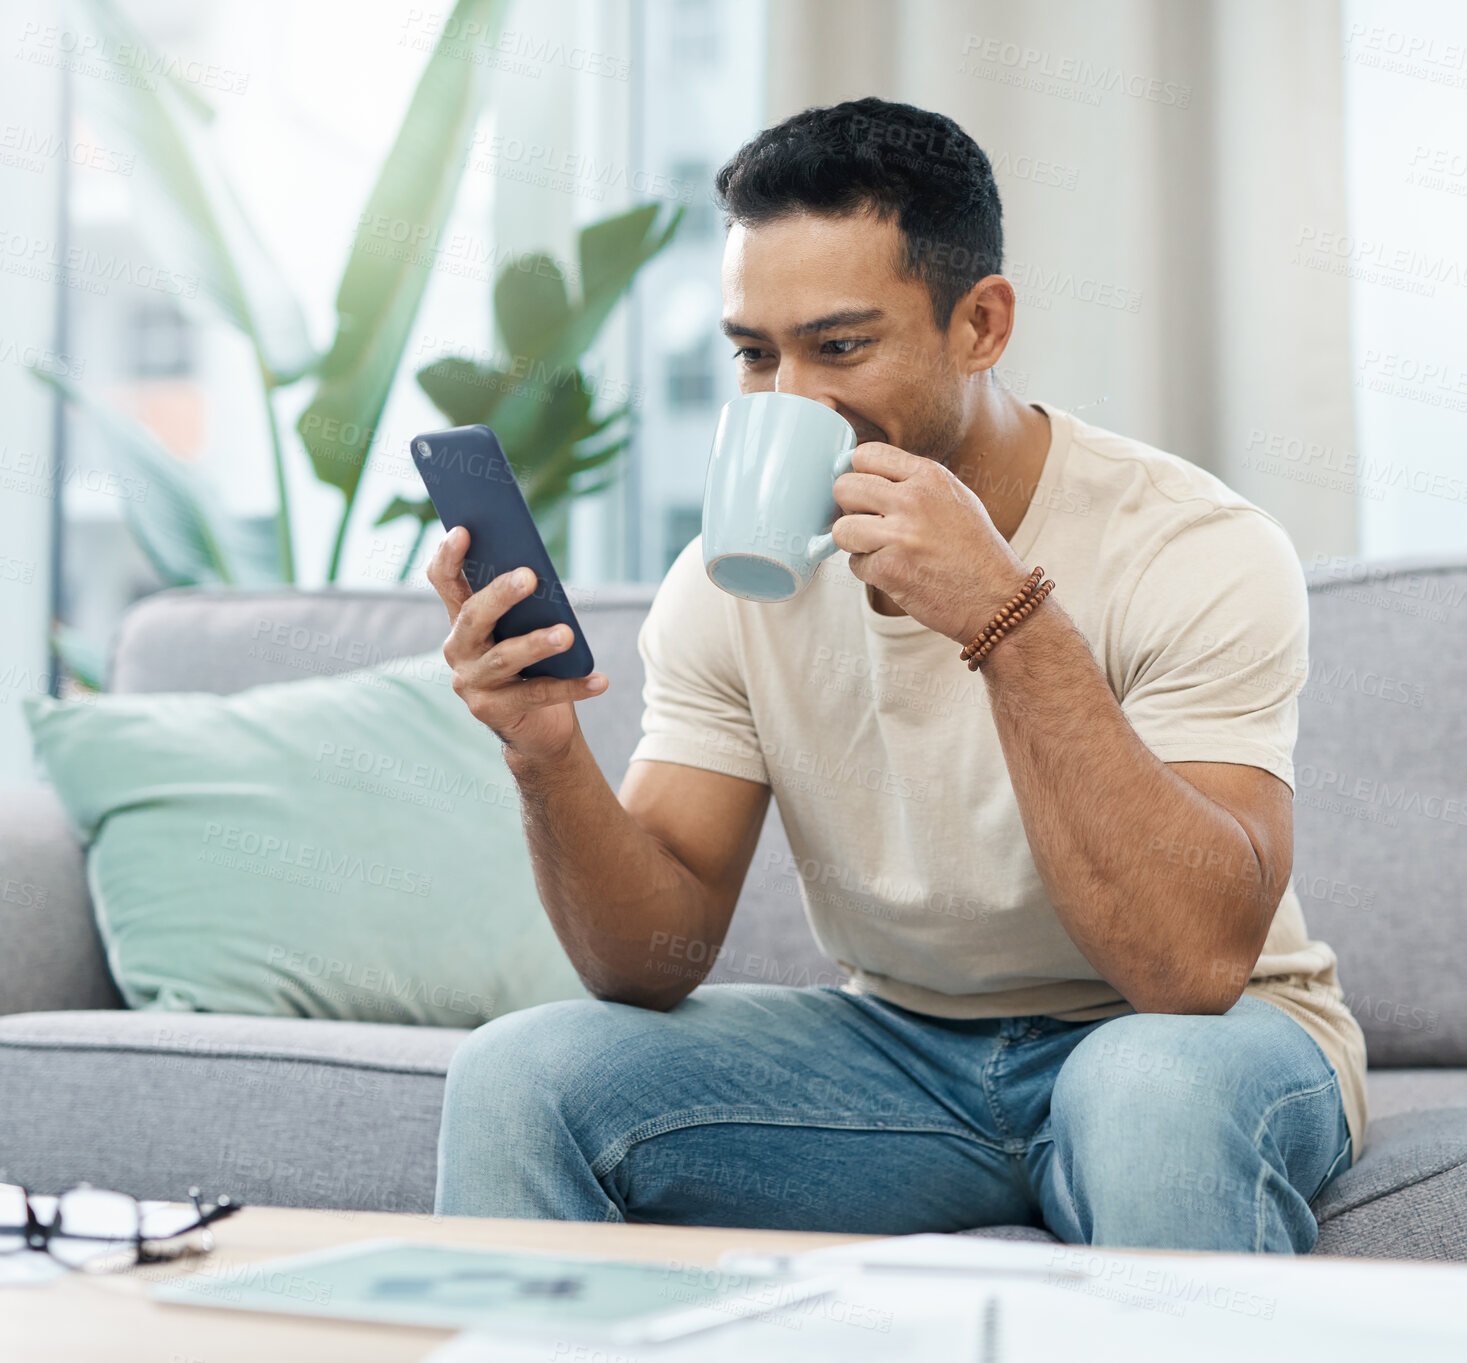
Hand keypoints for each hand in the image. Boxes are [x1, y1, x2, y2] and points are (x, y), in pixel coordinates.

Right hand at [427, 526, 607, 762]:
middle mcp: (458, 649)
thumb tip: (540, 571)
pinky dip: (572, 687)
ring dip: (537, 643)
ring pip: (504, 657)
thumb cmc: (533, 664)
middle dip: (500, 595)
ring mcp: (471, 682)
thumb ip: (526, 603)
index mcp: (462, 619)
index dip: (448, 556)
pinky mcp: (492, 711)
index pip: (444, 582)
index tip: (462, 530)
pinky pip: (536, 695)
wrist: (536, 724)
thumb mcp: (525, 628)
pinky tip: (599, 680)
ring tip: (567, 634)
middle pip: (473, 616)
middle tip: (530, 576)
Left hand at [831, 443, 1031, 643]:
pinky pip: (854, 564)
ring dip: (855, 543)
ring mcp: (900, 535)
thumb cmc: (975, 551)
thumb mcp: (954, 497)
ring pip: (841, 528)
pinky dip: (870, 572)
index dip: (859, 475)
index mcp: (929, 475)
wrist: (997, 598)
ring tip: (882, 550)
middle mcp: (914, 499)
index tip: (866, 493)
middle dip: (850, 508)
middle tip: (869, 524)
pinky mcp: (889, 569)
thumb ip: (913, 482)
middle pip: (844, 487)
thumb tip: (865, 476)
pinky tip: (898, 573)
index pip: (865, 454)